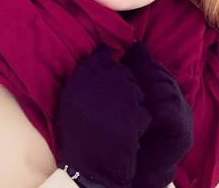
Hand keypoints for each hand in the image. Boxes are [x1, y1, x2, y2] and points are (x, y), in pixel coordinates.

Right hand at [55, 45, 151, 187]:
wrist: (87, 171)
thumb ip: (89, 75)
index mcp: (77, 82)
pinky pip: (144, 112)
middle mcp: (94, 86)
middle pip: (122, 73)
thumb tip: (106, 49)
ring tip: (119, 124)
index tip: (108, 90)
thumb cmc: (81, 136)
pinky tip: (128, 135)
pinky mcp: (132, 116)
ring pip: (136, 91)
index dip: (109, 72)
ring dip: (133, 107)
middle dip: (124, 90)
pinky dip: (140, 124)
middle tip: (114, 112)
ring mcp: (115, 100)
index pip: (101, 58)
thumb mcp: (74, 102)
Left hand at [122, 41, 193, 187]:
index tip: (123, 78)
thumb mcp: (129, 99)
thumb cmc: (128, 133)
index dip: (138, 71)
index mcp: (165, 91)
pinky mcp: (182, 132)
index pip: (155, 68)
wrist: (131, 172)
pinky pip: (167, 109)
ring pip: (164, 89)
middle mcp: (177, 101)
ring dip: (144, 95)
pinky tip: (139, 119)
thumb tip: (135, 44)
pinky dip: (150, 111)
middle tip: (128, 96)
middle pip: (161, 76)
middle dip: (140, 82)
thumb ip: (133, 72)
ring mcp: (183, 117)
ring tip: (132, 107)